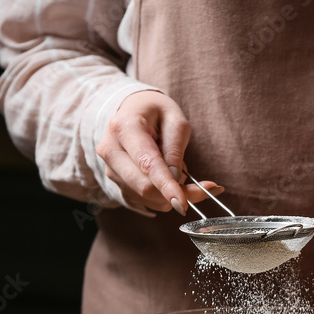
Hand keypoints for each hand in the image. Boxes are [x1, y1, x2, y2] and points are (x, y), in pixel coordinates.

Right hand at [97, 90, 220, 215]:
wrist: (133, 110)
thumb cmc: (156, 111)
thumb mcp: (175, 121)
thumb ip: (175, 149)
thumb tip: (175, 179)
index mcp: (124, 128)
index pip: (147, 164)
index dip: (166, 186)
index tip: (182, 203)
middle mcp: (110, 150)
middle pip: (144, 186)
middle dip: (175, 193)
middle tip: (203, 188)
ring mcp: (110, 167)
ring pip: (144, 196)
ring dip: (169, 195)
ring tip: (182, 175)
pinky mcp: (116, 180)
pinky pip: (141, 199)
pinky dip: (162, 197)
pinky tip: (170, 182)